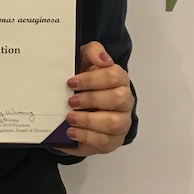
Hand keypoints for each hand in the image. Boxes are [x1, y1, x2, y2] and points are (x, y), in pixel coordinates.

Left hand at [54, 41, 132, 157]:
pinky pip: (103, 141)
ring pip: (112, 122)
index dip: (92, 79)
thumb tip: (102, 59)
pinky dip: (85, 136)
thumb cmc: (83, 83)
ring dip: (88, 120)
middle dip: (91, 100)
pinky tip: (71, 131)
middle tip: (70, 101)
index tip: (71, 82)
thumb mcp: (83, 62)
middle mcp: (125, 101)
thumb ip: (92, 52)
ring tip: (69, 118)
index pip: (114, 76)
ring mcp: (121, 122)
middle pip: (117, 99)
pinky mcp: (112, 140)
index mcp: (119, 79)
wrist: (79, 108)